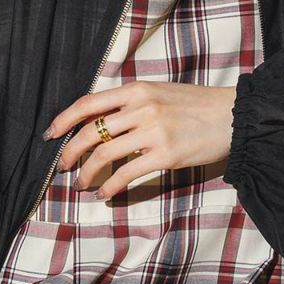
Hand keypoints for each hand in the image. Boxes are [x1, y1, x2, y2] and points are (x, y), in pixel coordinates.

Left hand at [44, 82, 236, 198]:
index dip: (63, 119)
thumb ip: (132, 104)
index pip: (88, 103)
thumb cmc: (196, 106)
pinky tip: (104, 193)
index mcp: (136, 90)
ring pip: (103, 154)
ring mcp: (152, 131)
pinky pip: (126, 173)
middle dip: (69, 152)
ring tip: (81, 184)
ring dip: (86, 173)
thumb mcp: (160, 93)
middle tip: (62, 167)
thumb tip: (102, 122)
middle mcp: (140, 107)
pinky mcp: (165, 154)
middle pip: (90, 131)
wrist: (232, 116)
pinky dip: (109, 186)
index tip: (51, 135)